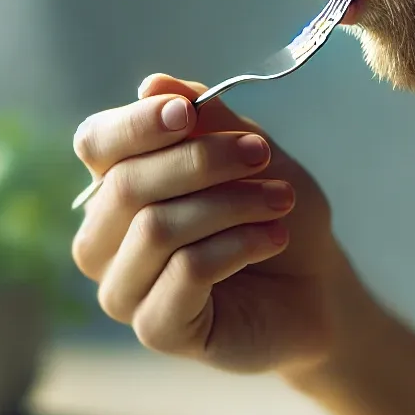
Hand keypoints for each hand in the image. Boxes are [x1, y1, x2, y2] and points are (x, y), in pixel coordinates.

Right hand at [71, 74, 354, 372]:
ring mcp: (123, 290)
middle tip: (261, 155)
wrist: (318, 286)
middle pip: (126, 186)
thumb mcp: (249, 155)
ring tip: (281, 202)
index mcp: (115, 188)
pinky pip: (186, 272)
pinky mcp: (156, 329)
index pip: (96, 145)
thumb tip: (152, 85)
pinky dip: (238, 246)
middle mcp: (104, 241)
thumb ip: (205, 120)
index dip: (136, 125)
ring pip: (156, 229)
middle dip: (201, 162)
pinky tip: (272, 239)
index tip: (186, 112)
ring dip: (230, 205)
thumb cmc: (276, 216)